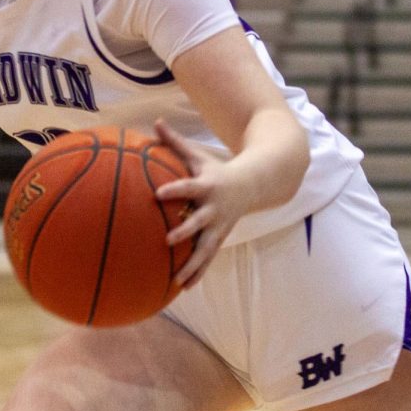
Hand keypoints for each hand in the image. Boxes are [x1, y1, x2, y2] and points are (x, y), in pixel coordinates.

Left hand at [153, 119, 253, 288]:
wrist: (255, 184)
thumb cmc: (217, 169)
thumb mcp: (198, 155)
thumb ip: (174, 142)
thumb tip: (155, 122)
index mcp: (207, 186)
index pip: (188, 187)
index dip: (175, 189)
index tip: (158, 194)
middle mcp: (214, 209)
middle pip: (199, 222)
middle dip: (185, 231)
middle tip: (167, 240)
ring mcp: (219, 226)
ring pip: (206, 248)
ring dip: (192, 264)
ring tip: (176, 280)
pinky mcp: (221, 238)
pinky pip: (208, 259)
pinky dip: (197, 273)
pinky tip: (183, 288)